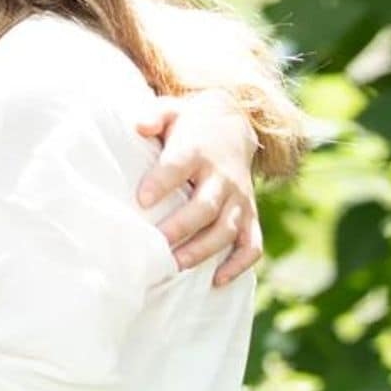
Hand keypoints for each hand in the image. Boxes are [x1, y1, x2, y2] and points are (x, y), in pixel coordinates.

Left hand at [135, 89, 262, 285]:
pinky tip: (217, 280)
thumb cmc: (190, 124)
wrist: (233, 125)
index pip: (179, 166)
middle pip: (205, 206)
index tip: (142, 200)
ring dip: (204, 250)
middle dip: (182, 226)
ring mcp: (239, 199)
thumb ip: (154, 115)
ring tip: (177, 266)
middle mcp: (222, 177)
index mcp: (197, 150)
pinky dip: (239, 264)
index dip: (161, 182)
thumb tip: (139, 125)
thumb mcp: (172, 110)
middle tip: (158, 244)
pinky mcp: (249, 215)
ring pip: (226, 229)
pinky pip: (251, 244)